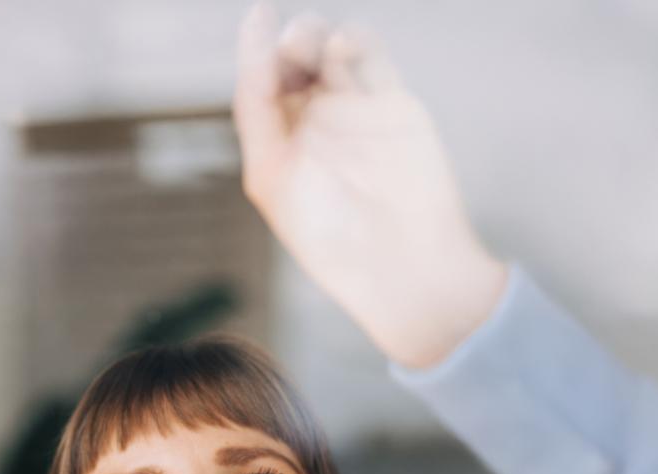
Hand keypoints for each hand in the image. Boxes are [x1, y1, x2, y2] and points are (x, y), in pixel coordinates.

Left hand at [233, 4, 508, 369]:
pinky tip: (347, 42)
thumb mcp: (271, 177)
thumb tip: (257, 52)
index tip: (259, 14)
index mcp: (280, 146)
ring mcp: (355, 114)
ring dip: (320, 38)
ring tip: (317, 40)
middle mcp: (315, 126)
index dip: (256, 50)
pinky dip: (359, 42)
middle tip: (296, 43)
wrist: (401, 264)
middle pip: (295, 65)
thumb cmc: (330, 237)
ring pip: (332, 56)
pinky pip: (373, 61)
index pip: (261, 87)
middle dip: (291, 46)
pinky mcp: (394, 107)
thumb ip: (257, 113)